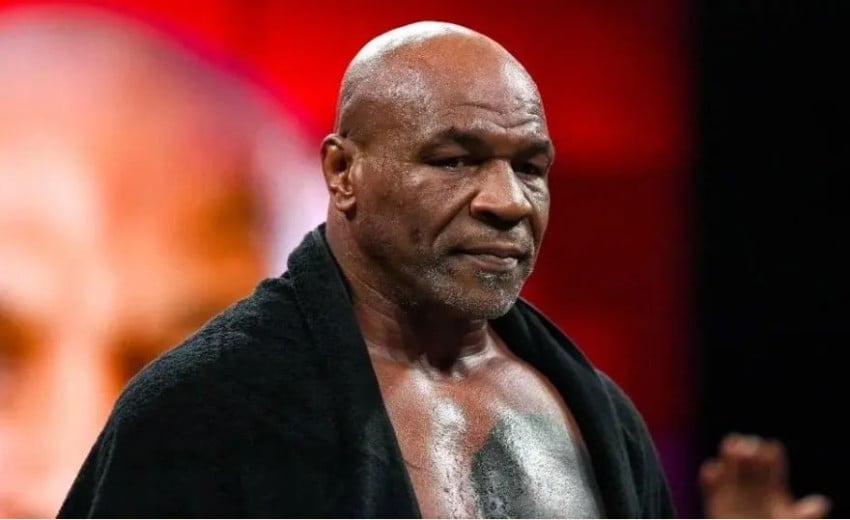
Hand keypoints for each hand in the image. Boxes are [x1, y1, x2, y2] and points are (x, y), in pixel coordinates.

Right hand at [700, 433, 829, 517]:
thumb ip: (803, 515)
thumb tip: (822, 503)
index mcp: (773, 487)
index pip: (772, 463)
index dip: (771, 455)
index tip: (770, 450)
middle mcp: (752, 485)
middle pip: (749, 460)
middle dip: (748, 450)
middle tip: (749, 445)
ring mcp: (732, 491)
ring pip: (729, 467)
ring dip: (728, 455)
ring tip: (731, 447)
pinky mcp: (714, 500)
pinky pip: (709, 484)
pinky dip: (709, 476)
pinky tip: (713, 470)